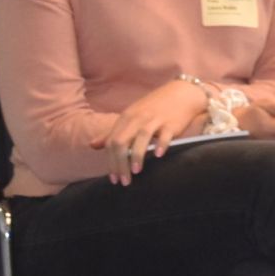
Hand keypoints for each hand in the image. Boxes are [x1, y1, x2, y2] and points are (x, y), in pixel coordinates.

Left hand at [91, 78, 209, 184]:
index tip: (114, 179)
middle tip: (124, 181)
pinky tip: (158, 155)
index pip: (111, 142)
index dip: (110, 162)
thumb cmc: (155, 108)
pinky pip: (165, 135)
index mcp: (126, 118)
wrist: (181, 93)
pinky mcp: (171, 123)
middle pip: (121, 142)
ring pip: (140, 138)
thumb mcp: (130, 117)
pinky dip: (161, 145)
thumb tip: (93, 145)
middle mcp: (137, 118)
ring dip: (137, 156)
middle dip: (120, 164)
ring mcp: (154, 120)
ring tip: (136, 171)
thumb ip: (112, 132)